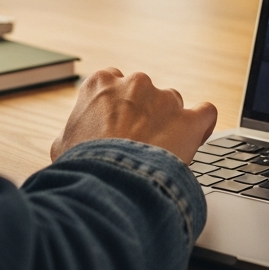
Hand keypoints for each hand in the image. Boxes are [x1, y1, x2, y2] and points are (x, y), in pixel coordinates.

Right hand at [51, 68, 217, 165]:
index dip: (117, 106)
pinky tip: (195, 137)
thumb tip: (75, 139)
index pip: (114, 83)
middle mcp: (134, 83)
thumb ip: (74, 129)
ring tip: (160, 154)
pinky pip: (205, 113)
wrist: (107, 186)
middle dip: (142, 115)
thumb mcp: (62, 144)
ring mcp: (163, 99)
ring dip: (168, 123)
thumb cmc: (81, 167)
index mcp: (101, 83)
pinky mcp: (188, 120)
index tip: (118, 124)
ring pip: (172, 104)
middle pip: (144, 93)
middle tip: (136, 145)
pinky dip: (202, 124)